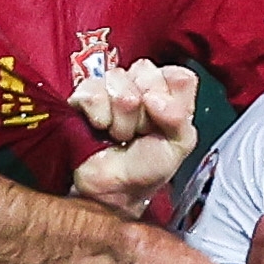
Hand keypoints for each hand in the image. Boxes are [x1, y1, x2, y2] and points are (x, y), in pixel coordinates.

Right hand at [66, 61, 200, 217]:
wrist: (116, 189)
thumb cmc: (148, 165)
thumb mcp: (179, 145)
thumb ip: (179, 118)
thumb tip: (154, 99)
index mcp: (168, 88)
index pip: (178, 75)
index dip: (171, 101)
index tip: (164, 123)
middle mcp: (140, 81)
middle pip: (148, 73)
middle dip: (145, 113)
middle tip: (141, 132)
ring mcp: (111, 85)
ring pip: (120, 82)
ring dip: (122, 119)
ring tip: (121, 134)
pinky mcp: (83, 94)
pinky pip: (94, 93)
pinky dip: (100, 117)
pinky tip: (101, 127)